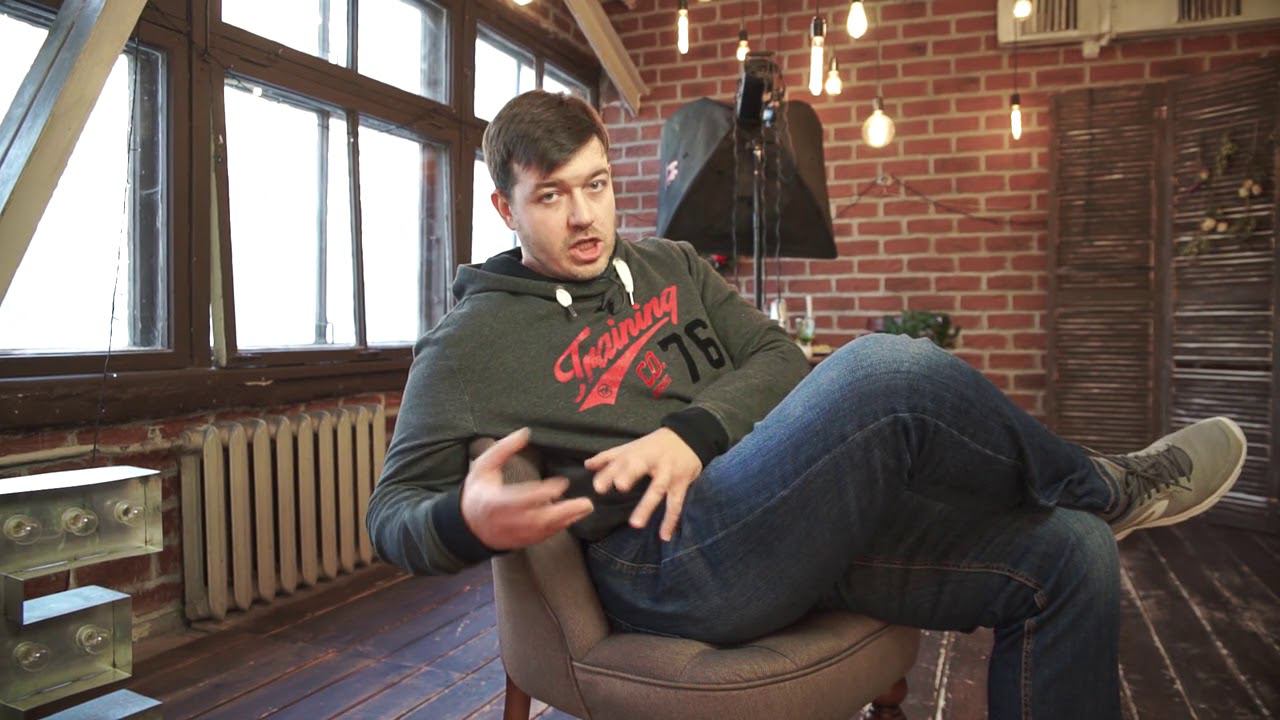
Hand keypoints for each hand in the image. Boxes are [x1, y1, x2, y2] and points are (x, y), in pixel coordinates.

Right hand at [461, 428, 593, 550]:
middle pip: (538, 519)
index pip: (522, 499)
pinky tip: (573, 517)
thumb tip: (525, 432)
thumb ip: (503, 449)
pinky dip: (559, 527)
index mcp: (494, 502)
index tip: (562, 483)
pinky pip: (543, 536)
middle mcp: (506, 521)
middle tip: (586, 503)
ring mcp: (514, 534)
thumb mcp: (483, 466)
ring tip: (585, 508)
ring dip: (566, 520)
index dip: (543, 493)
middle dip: (564, 512)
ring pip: (544, 530)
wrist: (468, 525)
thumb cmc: (478, 491)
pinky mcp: (521, 541)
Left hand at [585, 428, 702, 540]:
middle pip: (640, 467)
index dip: (609, 473)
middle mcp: (651, 461)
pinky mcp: (681, 483)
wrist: (689, 437)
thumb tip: (586, 465)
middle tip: (620, 487)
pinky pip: (676, 503)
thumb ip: (608, 457)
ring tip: (636, 524)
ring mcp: (667, 473)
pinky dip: (671, 520)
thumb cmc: (654, 445)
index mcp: (636, 453)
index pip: (619, 462)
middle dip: (630, 475)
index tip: (598, 487)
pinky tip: (664, 536)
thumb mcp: (631, 447)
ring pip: (657, 489)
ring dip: (647, 506)